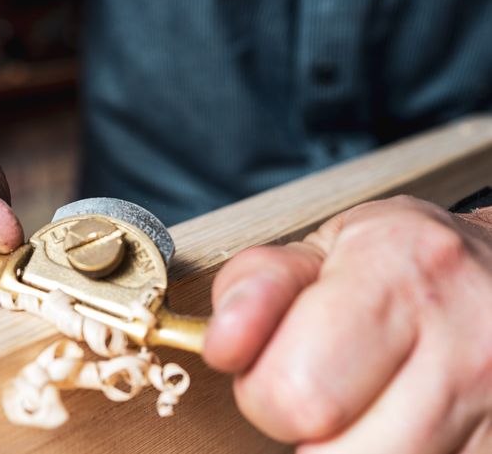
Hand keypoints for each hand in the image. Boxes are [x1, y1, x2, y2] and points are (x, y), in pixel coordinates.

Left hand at [204, 195, 491, 452]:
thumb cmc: (405, 264)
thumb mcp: (323, 249)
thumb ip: (257, 287)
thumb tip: (222, 344)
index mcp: (396, 272)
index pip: (294, 388)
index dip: (260, 388)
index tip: (266, 367)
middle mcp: (459, 342)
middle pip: (331, 452)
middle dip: (300, 426)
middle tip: (317, 387)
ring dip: (346, 448)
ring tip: (359, 403)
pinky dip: (389, 453)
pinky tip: (395, 419)